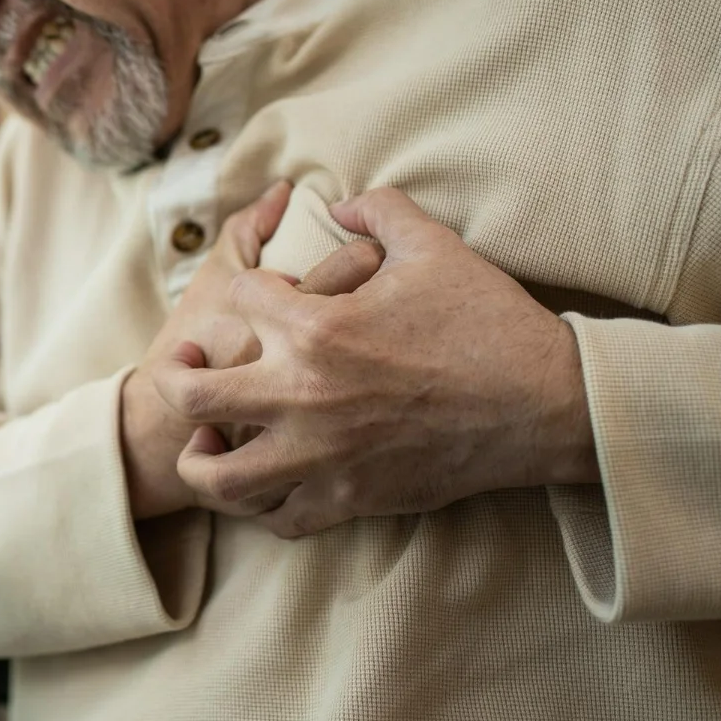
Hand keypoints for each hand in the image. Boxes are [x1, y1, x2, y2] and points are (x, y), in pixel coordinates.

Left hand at [151, 187, 600, 536]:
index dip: (248, 286)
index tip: (269, 293)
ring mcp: (322, 457)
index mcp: (317, 328)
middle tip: (184, 365)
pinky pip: (278, 519)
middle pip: (192, 397)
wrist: (547, 407)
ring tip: (209, 437)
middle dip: (173, 376)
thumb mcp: (434, 246)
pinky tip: (270, 477)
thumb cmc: (490, 323)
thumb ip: (378, 209)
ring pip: (219, 479)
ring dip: (202, 456)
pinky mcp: (350, 500)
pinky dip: (263, 503)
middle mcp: (303, 397)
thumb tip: (339, 200)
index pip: (237, 296)